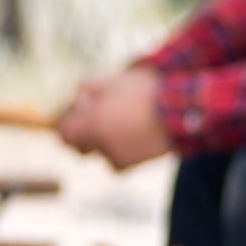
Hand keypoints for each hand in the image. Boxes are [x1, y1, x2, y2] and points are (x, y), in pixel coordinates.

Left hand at [56, 66, 174, 170]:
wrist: (180, 112)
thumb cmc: (144, 92)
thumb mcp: (112, 80)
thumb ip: (86, 89)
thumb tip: (76, 102)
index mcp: (92, 123)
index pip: (65, 134)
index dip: (69, 123)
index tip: (78, 115)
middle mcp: (100, 144)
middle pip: (80, 146)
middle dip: (85, 134)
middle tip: (100, 118)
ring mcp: (114, 157)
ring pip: (99, 152)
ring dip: (104, 141)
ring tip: (123, 123)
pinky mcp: (129, 165)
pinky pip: (115, 160)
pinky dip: (119, 151)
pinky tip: (132, 136)